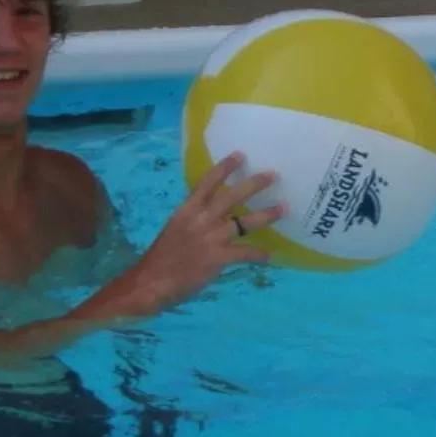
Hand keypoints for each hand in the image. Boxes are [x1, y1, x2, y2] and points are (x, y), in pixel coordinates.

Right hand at [98, 154, 284, 317]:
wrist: (152, 281)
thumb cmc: (162, 257)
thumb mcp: (175, 228)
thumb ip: (194, 218)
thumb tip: (212, 212)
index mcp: (187, 210)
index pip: (208, 182)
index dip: (224, 168)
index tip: (240, 155)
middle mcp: (201, 219)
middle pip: (232, 196)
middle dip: (254, 184)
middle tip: (273, 175)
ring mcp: (211, 238)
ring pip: (245, 222)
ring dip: (266, 215)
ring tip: (283, 209)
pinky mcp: (218, 258)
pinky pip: (245, 253)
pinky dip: (258, 254)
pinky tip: (268, 255)